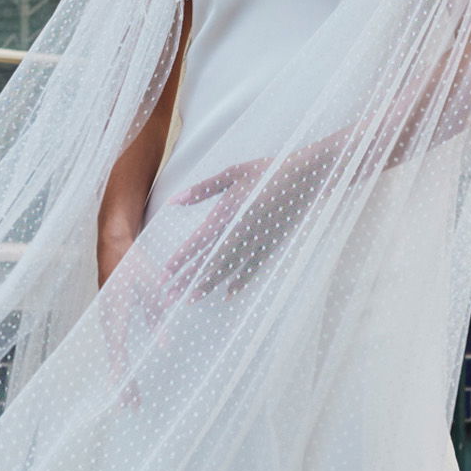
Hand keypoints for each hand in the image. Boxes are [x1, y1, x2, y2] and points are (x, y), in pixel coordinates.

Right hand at [97, 235, 175, 409]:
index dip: (119, 367)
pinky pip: (114, 347)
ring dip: (121, 377)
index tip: (120, 387)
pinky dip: (119, 365)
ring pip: (114, 354)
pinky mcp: (108, 320)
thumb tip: (164, 344)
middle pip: (115, 357)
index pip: (117, 345)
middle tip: (131, 406)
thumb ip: (157, 315)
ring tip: (129, 400)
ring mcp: (105, 321)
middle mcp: (107, 319)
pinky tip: (126, 379)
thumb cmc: (133, 265)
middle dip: (122, 382)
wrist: (112, 247)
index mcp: (116, 311)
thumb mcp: (152, 286)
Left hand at [160, 157, 272, 297]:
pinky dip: (239, 281)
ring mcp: (255, 241)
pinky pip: (252, 268)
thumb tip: (173, 201)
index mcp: (226, 214)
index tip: (163, 275)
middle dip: (187, 280)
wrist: (307, 176)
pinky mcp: (270, 244)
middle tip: (169, 298)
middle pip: (208, 261)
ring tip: (191, 300)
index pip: (196, 243)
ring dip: (208, 285)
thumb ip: (202, 190)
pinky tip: (228, 294)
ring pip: (227, 268)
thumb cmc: (267, 170)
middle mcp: (238, 232)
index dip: (179, 260)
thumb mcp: (232, 174)